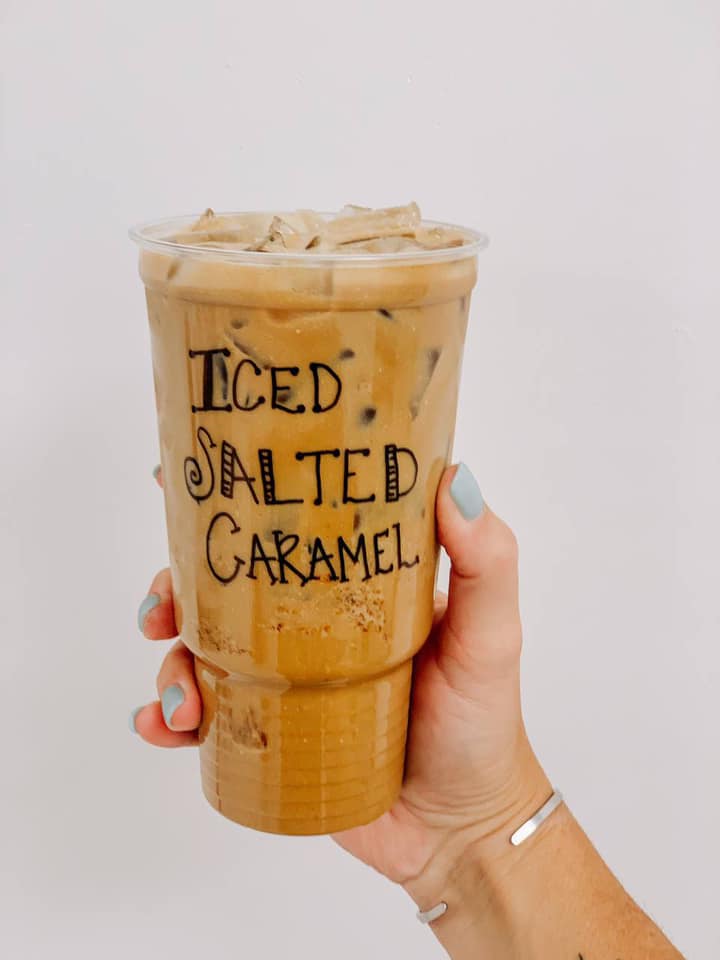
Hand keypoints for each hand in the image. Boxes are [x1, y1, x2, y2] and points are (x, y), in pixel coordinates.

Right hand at [131, 462, 549, 891]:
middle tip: (161, 610)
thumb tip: (455, 478)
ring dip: (170, 664)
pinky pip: (206, 721)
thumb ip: (487, 560)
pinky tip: (166, 729)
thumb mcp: (491, 633)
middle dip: (177, 590)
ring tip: (181, 699)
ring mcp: (284, 684)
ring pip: (202, 653)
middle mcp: (308, 627)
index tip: (181, 485)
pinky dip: (170, 720)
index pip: (285, 531)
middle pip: (224, 590)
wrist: (461, 828)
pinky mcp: (269, 739)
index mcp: (351, 587)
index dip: (230, 506)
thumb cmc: (481, 722)